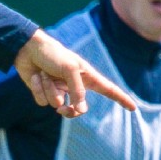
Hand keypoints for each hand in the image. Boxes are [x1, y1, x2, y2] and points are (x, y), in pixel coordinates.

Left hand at [13, 29, 138, 117]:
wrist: (27, 49)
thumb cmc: (53, 54)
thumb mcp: (69, 69)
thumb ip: (78, 90)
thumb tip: (81, 110)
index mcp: (86, 76)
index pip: (108, 89)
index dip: (121, 99)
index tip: (133, 108)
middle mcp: (74, 85)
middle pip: (79, 109)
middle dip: (70, 111)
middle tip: (62, 109)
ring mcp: (59, 89)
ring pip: (57, 105)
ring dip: (49, 90)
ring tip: (44, 75)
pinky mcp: (45, 92)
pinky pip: (43, 102)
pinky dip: (39, 90)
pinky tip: (36, 77)